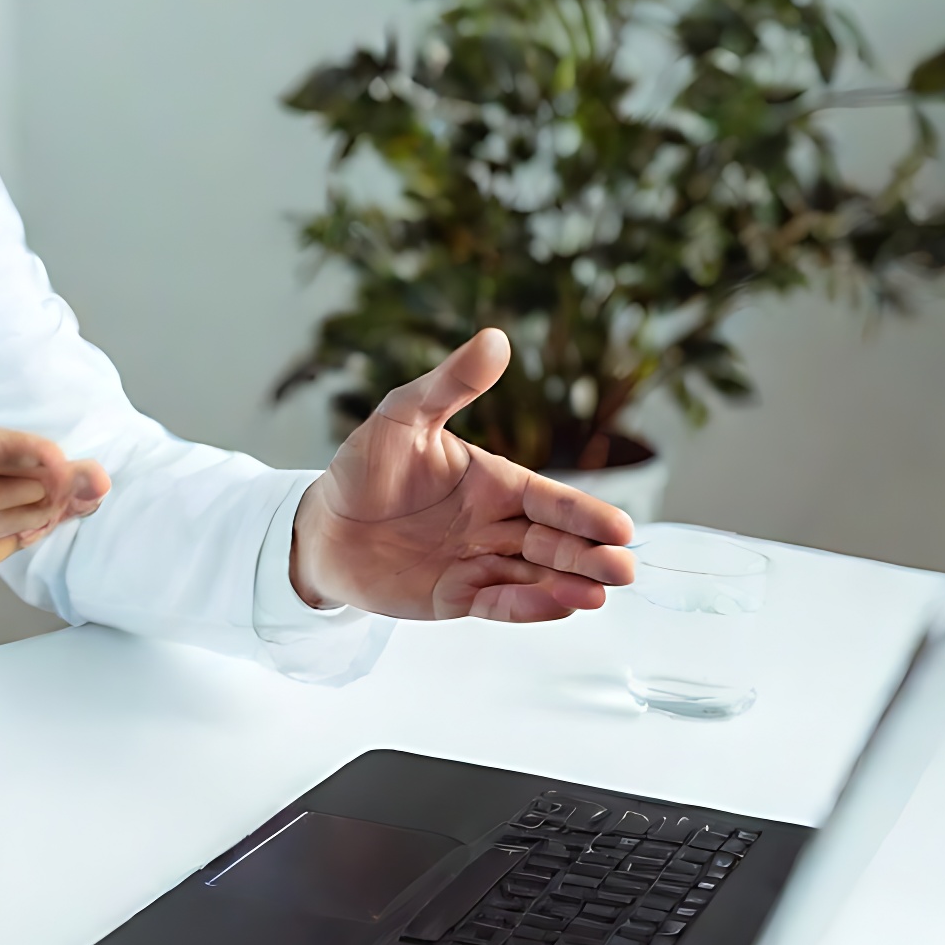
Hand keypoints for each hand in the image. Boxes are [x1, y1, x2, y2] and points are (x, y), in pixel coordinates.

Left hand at [290, 328, 634, 621]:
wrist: (319, 525)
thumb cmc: (363, 465)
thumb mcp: (403, 416)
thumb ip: (451, 384)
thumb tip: (495, 338)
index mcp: (493, 482)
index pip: (549, 500)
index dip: (584, 514)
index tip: (620, 528)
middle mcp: (494, 524)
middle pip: (554, 542)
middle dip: (590, 555)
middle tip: (624, 568)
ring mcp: (478, 562)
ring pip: (534, 575)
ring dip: (568, 585)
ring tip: (599, 594)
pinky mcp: (455, 596)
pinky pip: (498, 602)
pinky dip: (527, 606)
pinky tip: (558, 607)